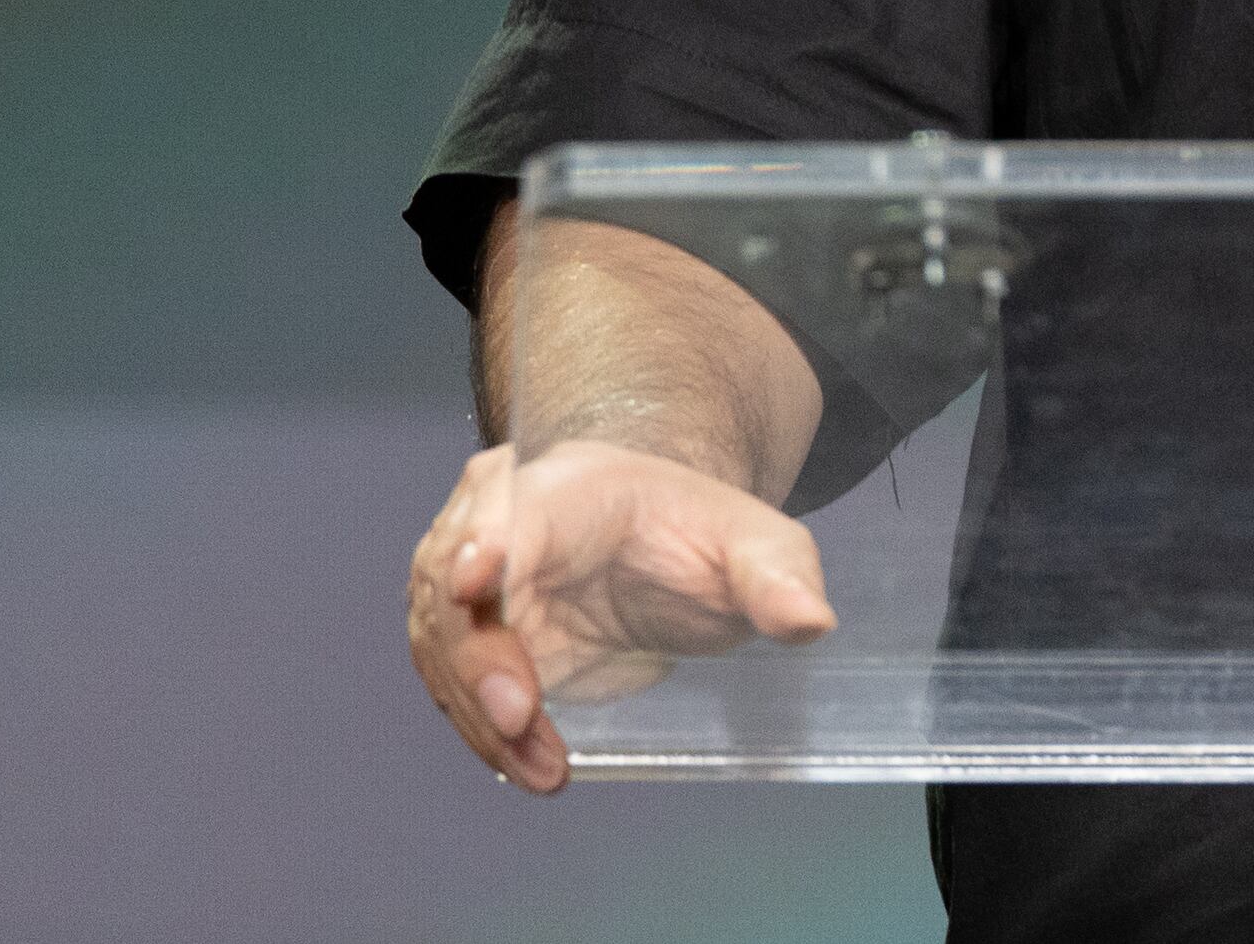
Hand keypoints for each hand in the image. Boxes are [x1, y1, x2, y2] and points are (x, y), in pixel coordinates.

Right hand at [404, 436, 837, 793]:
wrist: (663, 552)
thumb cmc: (703, 536)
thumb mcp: (758, 545)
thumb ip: (780, 576)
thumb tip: (810, 619)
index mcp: (572, 485)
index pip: (514, 504)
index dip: (486, 541)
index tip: (472, 580)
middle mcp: (503, 526)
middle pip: (453, 582)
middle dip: (477, 655)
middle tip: (520, 719)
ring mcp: (476, 586)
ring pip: (444, 646)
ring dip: (480, 714)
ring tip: (540, 767)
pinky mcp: (474, 642)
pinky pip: (456, 687)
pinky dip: (485, 732)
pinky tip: (527, 764)